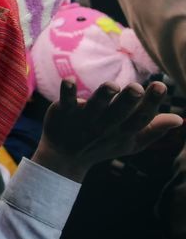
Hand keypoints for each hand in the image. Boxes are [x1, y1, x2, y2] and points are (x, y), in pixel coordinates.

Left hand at [34, 79, 181, 183]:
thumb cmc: (104, 144)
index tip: (161, 85)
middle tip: (137, 87)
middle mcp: (105, 127)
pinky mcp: (64, 113)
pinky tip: (69, 80)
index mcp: (124, 132)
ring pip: (94, 108)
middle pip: (119, 114)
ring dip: (102, 97)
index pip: (140, 119)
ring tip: (111, 86)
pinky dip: (67, 93)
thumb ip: (154, 129)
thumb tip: (180, 119)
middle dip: (128, 101)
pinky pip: (66, 102)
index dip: (152, 103)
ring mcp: (84, 121)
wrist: (66, 157)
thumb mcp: (131, 141)